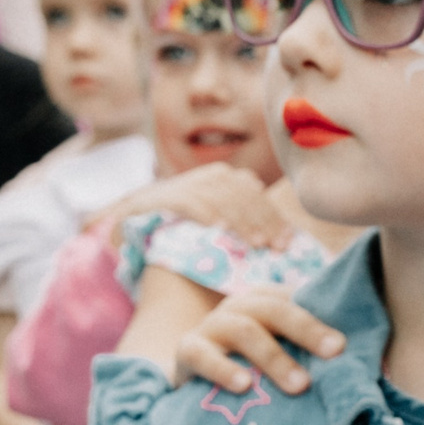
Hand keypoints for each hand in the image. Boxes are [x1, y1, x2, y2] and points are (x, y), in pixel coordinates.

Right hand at [95, 164, 294, 252]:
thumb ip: (245, 223)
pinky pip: (189, 202)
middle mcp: (209, 176)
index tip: (288, 243)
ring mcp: (186, 184)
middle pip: (243, 195)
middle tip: (274, 248)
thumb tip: (285, 240)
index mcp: (227, 178)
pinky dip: (205, 214)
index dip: (274, 218)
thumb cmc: (186, 229)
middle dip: (262, 222)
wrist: (135, 223)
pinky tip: (219, 230)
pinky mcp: (163, 196)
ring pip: (221, 198)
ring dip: (241, 221)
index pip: (257, 195)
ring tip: (254, 244)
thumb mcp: (219, 221)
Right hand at [174, 288, 345, 396]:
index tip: (349, 343)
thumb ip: (310, 352)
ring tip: (300, 385)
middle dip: (307, 329)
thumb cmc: (251, 368)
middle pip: (275, 309)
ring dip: (274, 357)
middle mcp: (239, 306)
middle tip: (335, 352)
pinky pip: (203, 356)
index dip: (324, 317)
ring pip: (244, 331)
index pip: (297, 300)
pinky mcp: (187, 350)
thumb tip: (369, 366)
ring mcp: (211, 326)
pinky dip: (223, 369)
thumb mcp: (280, 352)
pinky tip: (243, 386)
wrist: (193, 385)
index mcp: (265, 300)